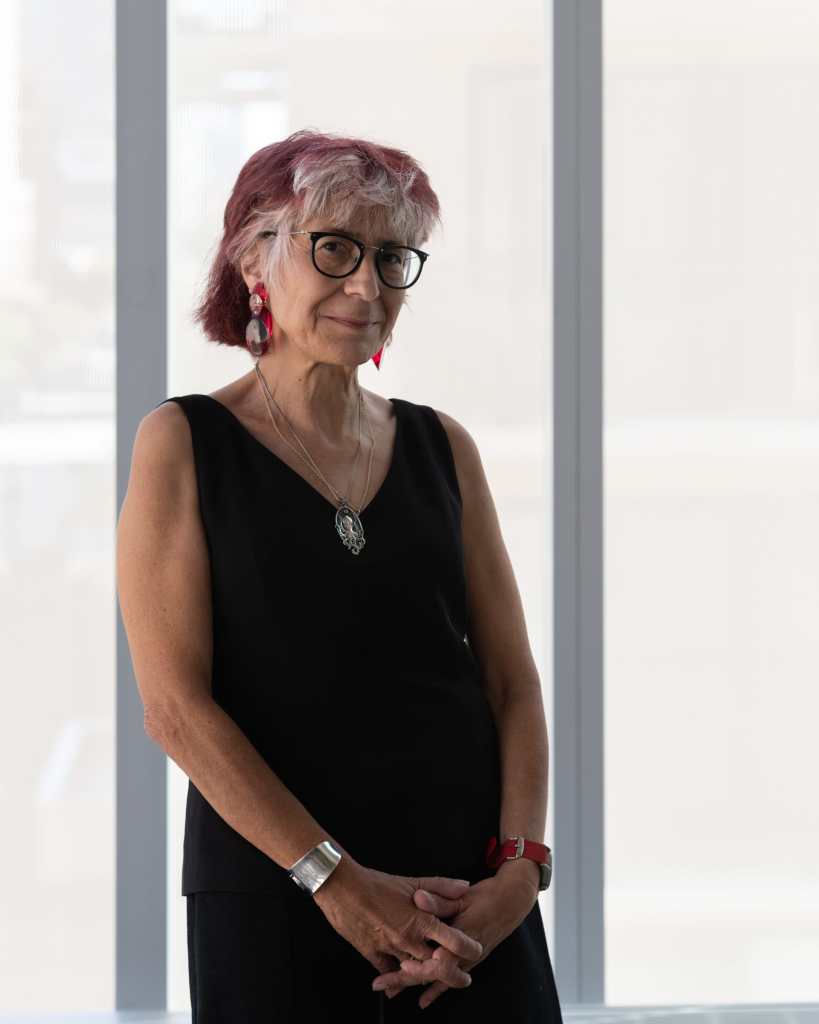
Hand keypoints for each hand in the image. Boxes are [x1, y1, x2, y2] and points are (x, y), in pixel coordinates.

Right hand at [312, 856, 483, 991]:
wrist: (342, 888)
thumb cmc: (376, 883)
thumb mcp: (412, 881)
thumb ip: (441, 887)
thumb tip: (464, 887)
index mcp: (420, 919)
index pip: (452, 940)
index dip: (468, 948)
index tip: (477, 951)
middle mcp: (407, 938)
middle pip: (436, 965)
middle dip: (452, 972)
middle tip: (463, 977)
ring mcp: (390, 949)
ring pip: (413, 971)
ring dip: (425, 975)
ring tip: (436, 978)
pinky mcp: (372, 954)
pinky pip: (388, 972)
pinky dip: (396, 977)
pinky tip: (401, 981)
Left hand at [370, 869, 537, 1008]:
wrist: (511, 903)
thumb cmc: (487, 897)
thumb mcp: (462, 896)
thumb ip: (439, 900)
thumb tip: (418, 898)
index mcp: (460, 937)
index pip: (439, 961)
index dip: (420, 967)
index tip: (400, 968)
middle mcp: (464, 955)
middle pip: (431, 974)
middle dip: (405, 980)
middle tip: (381, 984)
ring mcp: (467, 961)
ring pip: (437, 979)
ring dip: (414, 984)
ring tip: (390, 990)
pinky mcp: (468, 963)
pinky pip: (449, 980)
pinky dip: (436, 990)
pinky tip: (423, 1000)